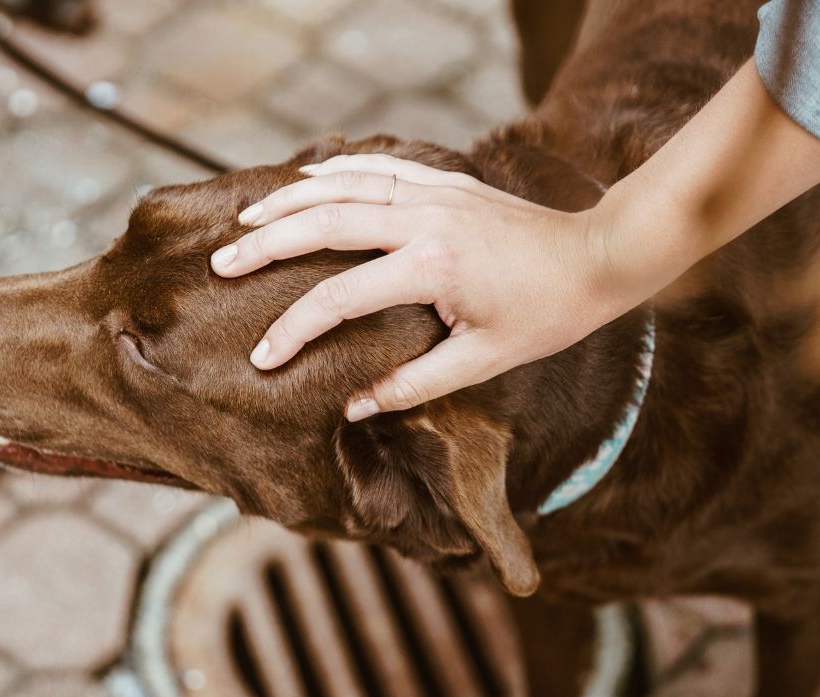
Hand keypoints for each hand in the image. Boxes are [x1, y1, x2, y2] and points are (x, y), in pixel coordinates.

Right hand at [209, 153, 631, 420]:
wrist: (599, 257)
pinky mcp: (445, 181)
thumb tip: (354, 406)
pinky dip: (337, 171)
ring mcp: (434, 193)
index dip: (295, 330)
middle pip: (324, 224)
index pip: (340, 298)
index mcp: (432, 269)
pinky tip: (307, 180)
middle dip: (267, 246)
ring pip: (343, 186)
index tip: (263, 357)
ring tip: (245, 221)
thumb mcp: (482, 362)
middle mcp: (424, 220)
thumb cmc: (546, 316)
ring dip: (289, 201)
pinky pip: (378, 167)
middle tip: (221, 264)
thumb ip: (414, 384)